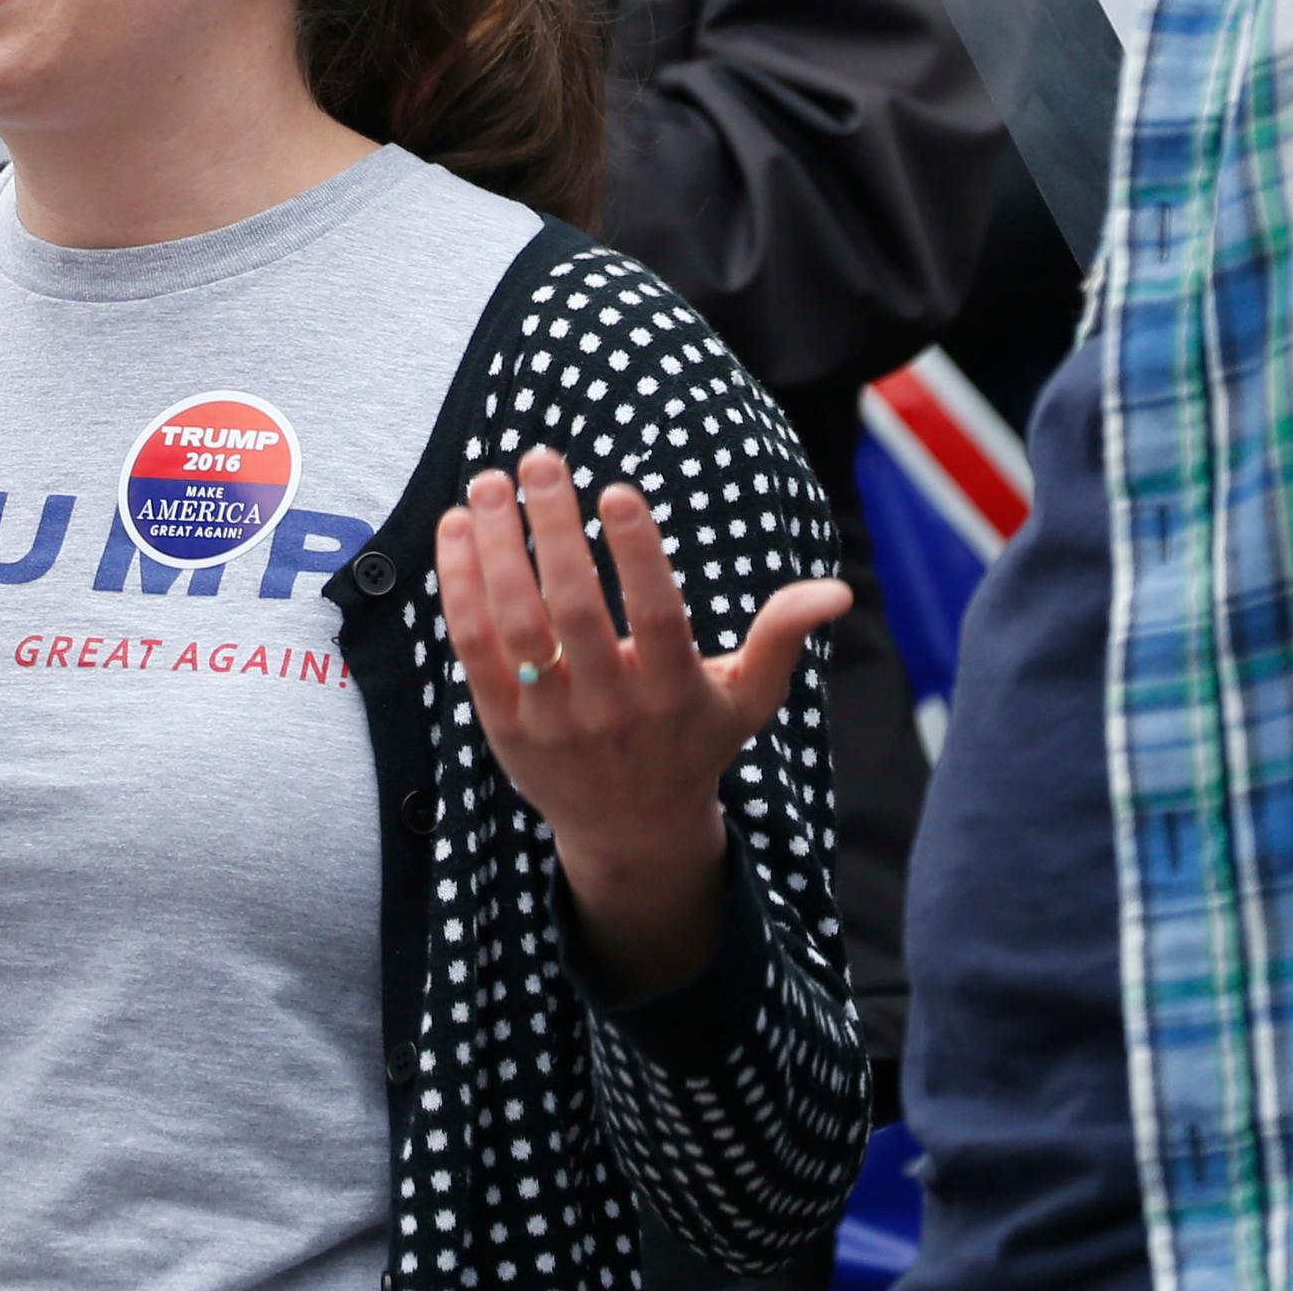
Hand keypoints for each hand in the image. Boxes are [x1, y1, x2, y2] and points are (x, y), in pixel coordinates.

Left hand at [434, 445, 850, 995]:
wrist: (630, 833)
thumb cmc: (694, 742)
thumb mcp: (748, 698)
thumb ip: (781, 638)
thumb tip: (837, 591)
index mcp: (675, 693)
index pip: (656, 618)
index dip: (637, 554)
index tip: (619, 490)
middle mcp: (611, 708)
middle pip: (574, 610)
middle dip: (552, 529)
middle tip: (539, 458)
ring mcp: (552, 720)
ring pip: (515, 626)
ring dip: (495, 549)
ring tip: (488, 483)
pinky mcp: (503, 725)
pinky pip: (473, 649)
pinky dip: (460, 587)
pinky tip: (456, 529)